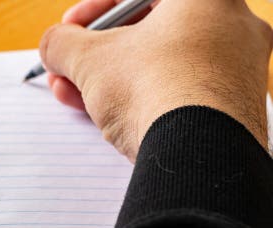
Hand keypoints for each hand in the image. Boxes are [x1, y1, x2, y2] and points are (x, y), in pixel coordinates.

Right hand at [40, 0, 272, 160]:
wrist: (195, 152)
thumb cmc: (156, 90)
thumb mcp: (89, 60)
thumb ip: (62, 43)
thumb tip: (53, 44)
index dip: (92, 11)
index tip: (68, 29)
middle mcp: (230, 25)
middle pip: (147, 32)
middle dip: (96, 53)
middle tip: (68, 65)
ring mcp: (235, 68)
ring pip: (158, 65)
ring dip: (106, 79)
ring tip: (71, 93)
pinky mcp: (231, 106)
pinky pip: (175, 92)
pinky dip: (136, 98)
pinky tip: (99, 113)